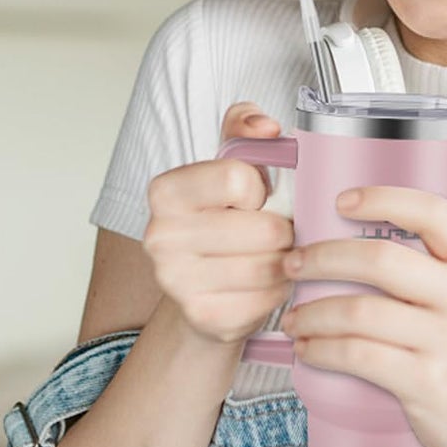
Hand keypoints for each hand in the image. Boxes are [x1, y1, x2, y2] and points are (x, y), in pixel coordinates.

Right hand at [142, 102, 294, 348]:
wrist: (201, 288)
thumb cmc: (224, 219)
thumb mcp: (231, 163)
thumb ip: (245, 128)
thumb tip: (266, 128)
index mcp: (166, 191)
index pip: (240, 178)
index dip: (260, 189)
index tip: (253, 199)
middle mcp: (160, 236)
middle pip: (263, 228)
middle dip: (283, 230)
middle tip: (276, 233)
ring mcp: (177, 282)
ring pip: (270, 265)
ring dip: (286, 261)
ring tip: (275, 256)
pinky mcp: (203, 318)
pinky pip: (267, 299)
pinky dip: (279, 291)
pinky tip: (267, 284)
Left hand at [277, 151, 446, 446]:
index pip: (434, 212)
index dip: (383, 199)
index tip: (342, 201)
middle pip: (382, 260)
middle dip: (324, 257)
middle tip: (294, 261)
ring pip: (363, 313)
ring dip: (314, 311)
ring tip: (293, 313)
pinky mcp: (426, 382)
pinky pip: (361, 357)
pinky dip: (323, 350)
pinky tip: (308, 347)